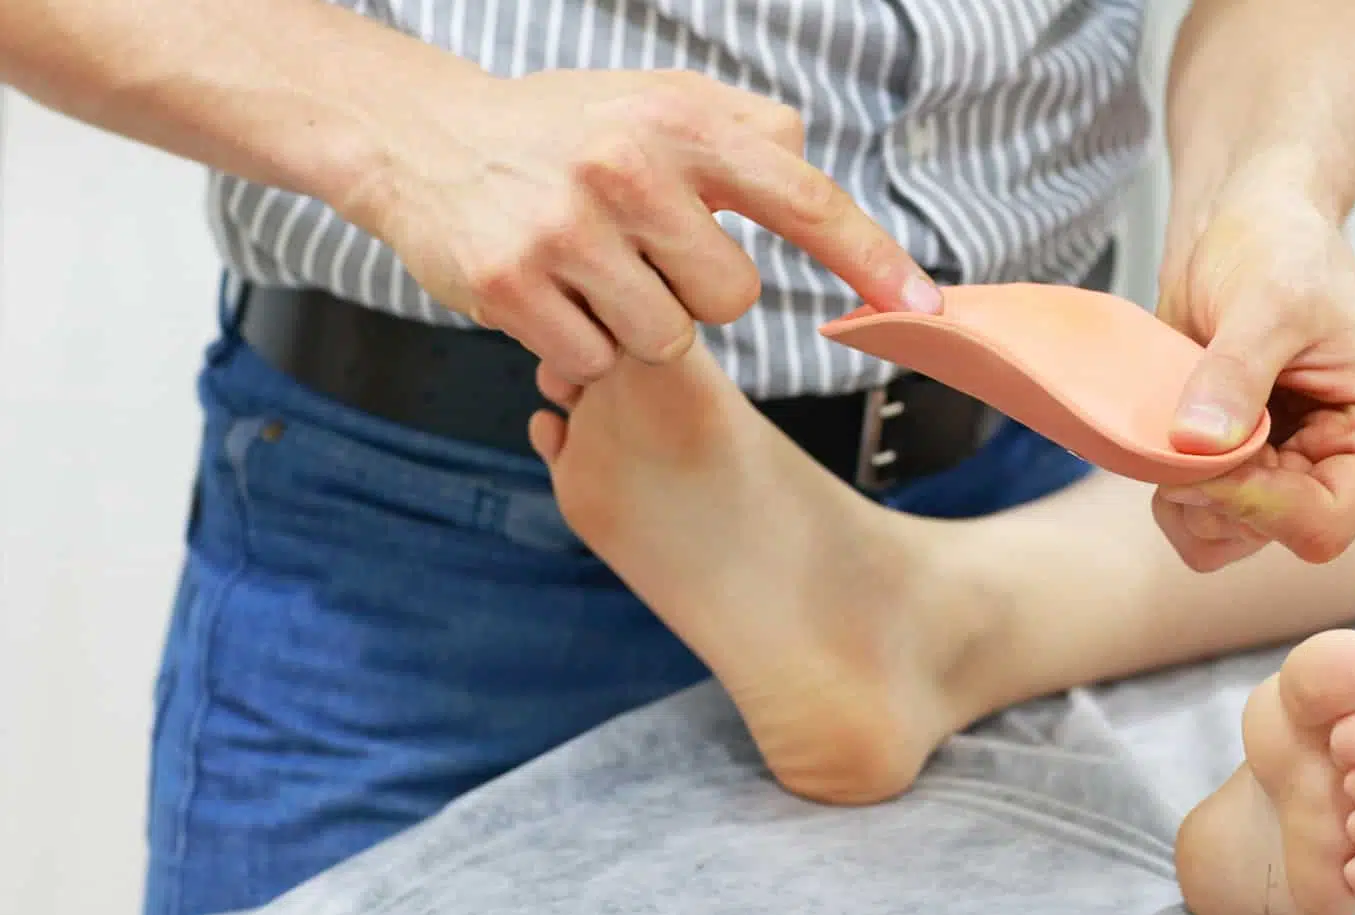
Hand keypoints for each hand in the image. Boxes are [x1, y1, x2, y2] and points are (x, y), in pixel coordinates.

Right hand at [343, 69, 939, 381]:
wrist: (421, 138)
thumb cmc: (561, 129)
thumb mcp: (655, 99)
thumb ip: (743, 129)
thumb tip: (808, 157)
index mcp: (680, 122)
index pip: (802, 197)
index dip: (869, 257)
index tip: (921, 307)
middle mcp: (627, 170)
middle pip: (733, 299)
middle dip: (698, 292)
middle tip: (641, 252)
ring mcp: (565, 230)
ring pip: (666, 339)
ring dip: (638, 323)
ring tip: (593, 270)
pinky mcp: (510, 285)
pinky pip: (595, 362)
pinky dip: (581, 346)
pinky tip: (552, 295)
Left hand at [1152, 170, 1354, 571]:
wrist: (1248, 228)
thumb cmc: (1279, 247)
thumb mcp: (1264, 298)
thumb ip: (1235, 375)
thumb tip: (1201, 445)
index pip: (1324, 522)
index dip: (1251, 502)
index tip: (1196, 447)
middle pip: (1275, 536)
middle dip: (1214, 492)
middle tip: (1177, 422)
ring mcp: (1305, 477)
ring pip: (1233, 541)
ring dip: (1188, 495)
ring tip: (1177, 417)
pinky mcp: (1259, 477)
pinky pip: (1209, 525)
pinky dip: (1178, 495)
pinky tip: (1172, 438)